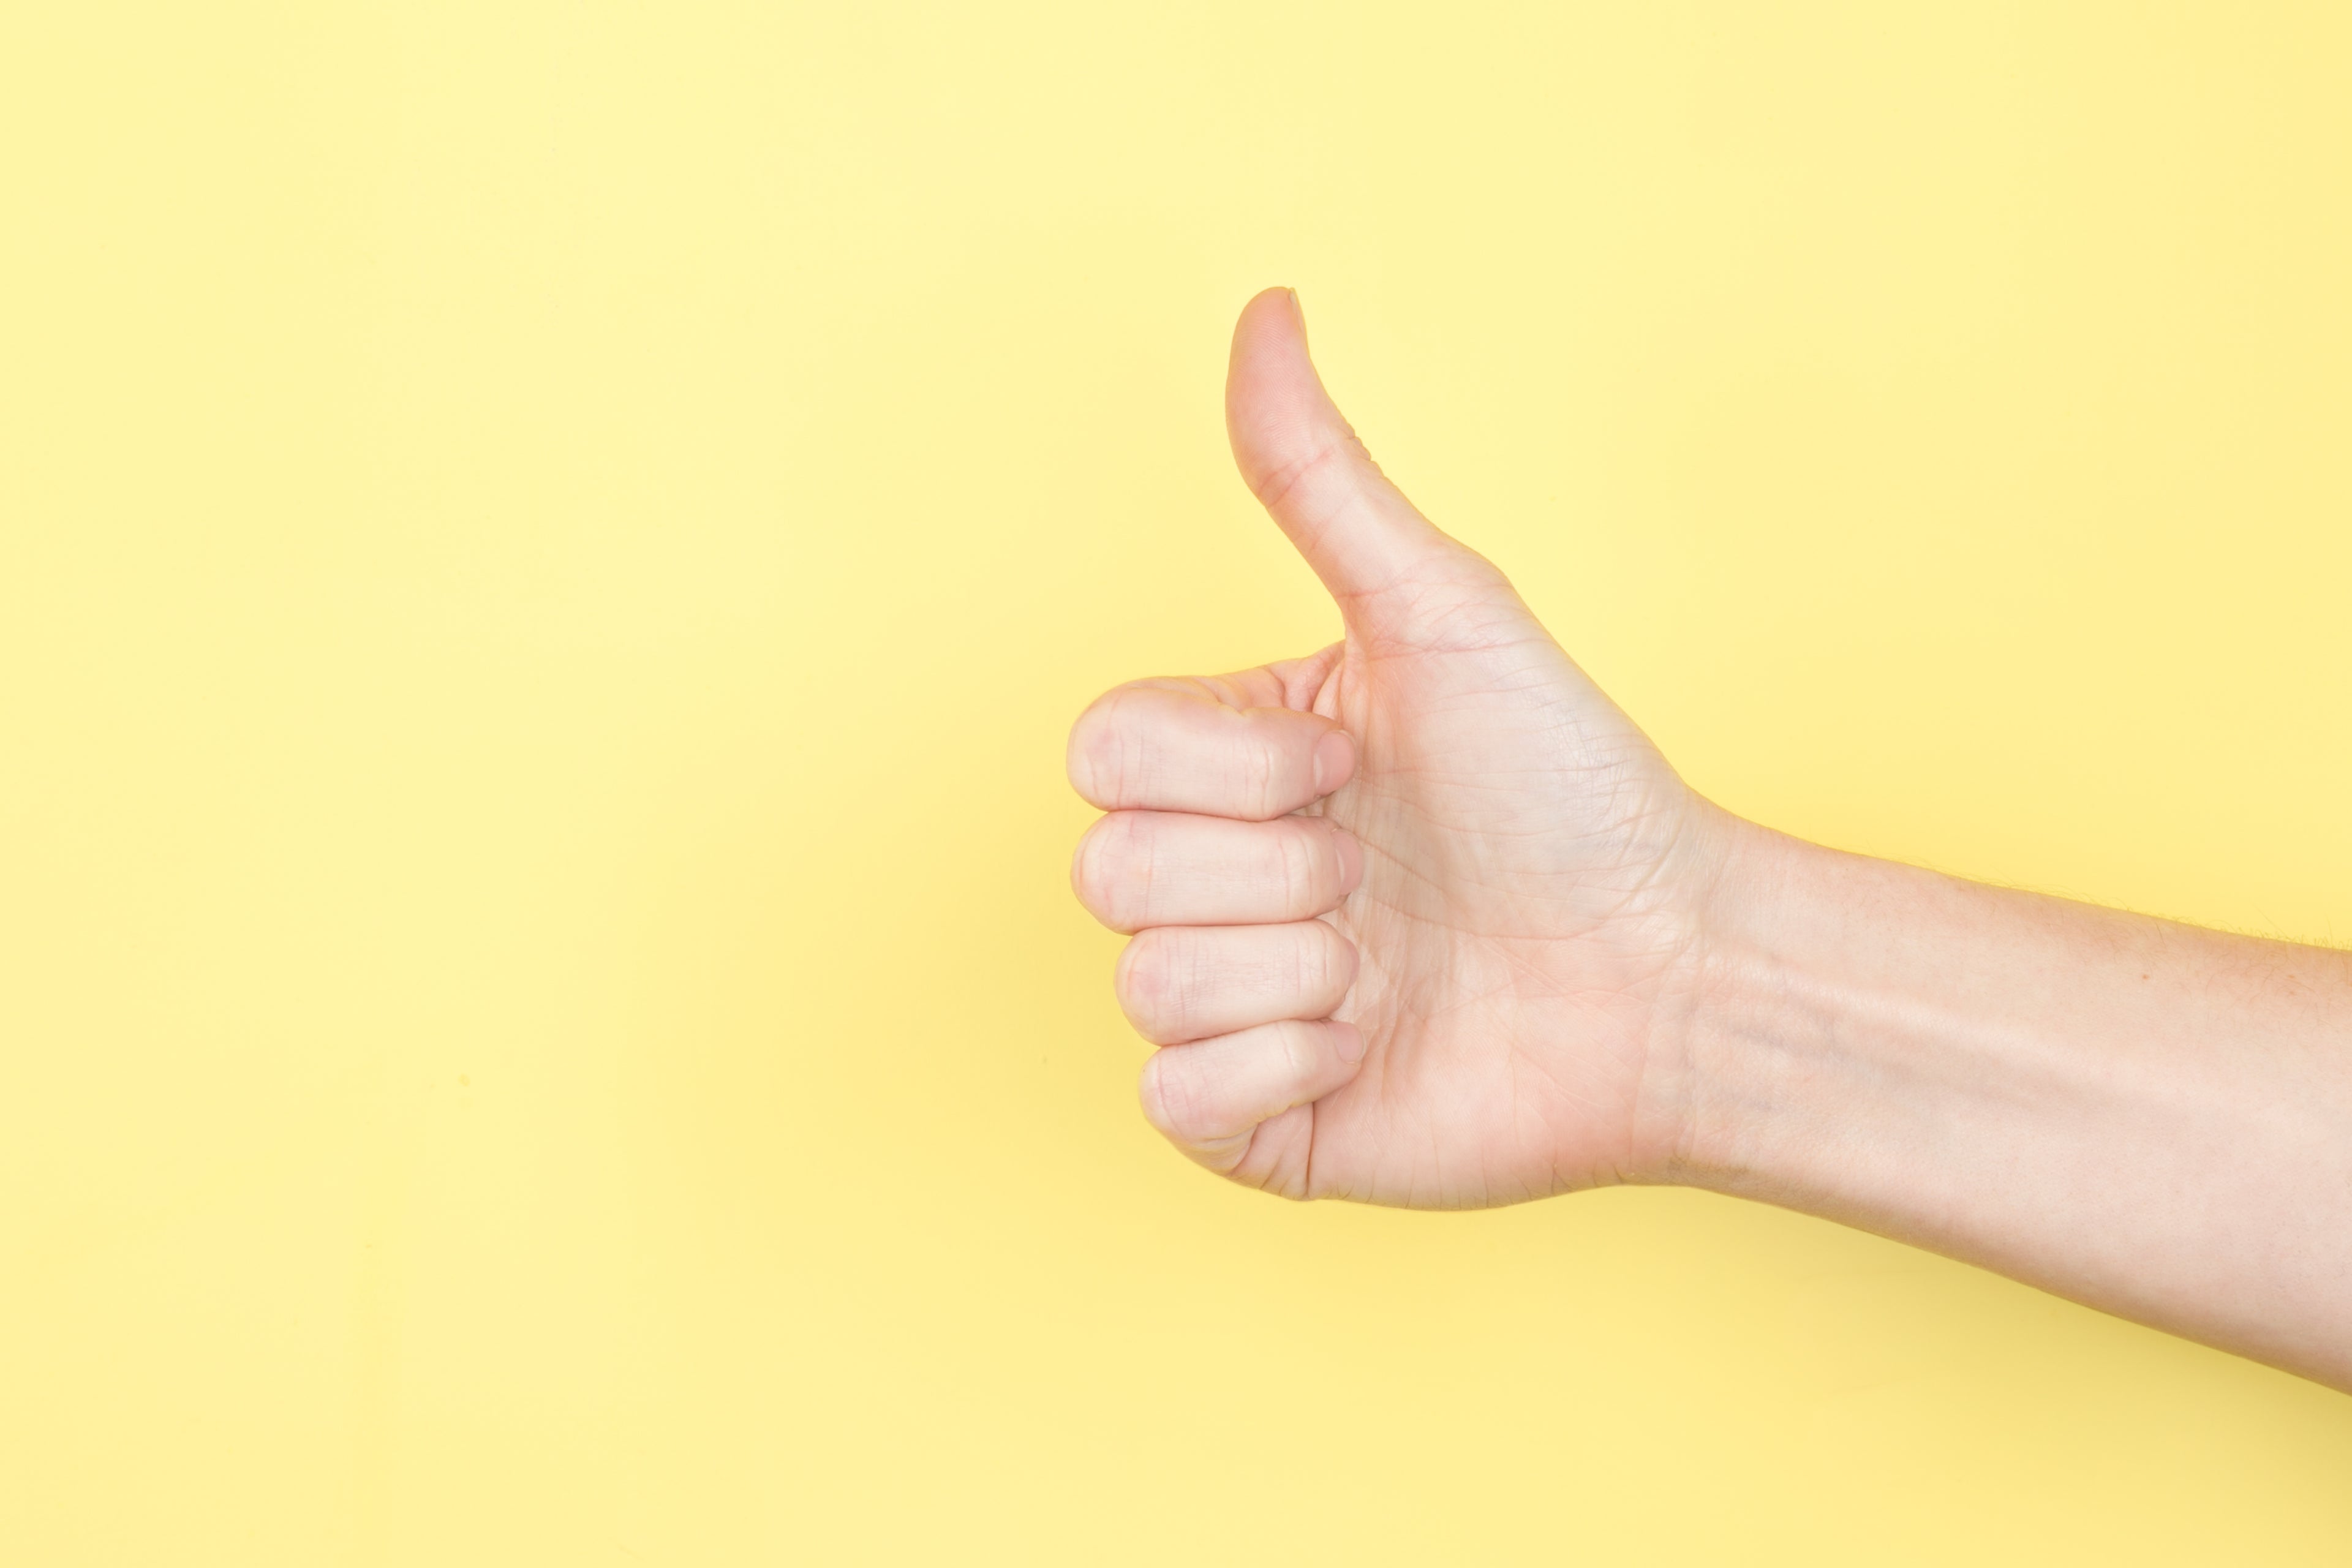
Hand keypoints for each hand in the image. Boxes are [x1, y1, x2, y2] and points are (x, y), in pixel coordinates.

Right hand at [1068, 289, 1741, 1203]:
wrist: (1674, 975)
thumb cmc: (1575, 791)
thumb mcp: (1443, 616)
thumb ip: (1323, 481)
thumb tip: (1264, 307)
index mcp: (1235, 763)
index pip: (1103, 752)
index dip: (1233, 766)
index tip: (1356, 767)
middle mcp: (1216, 877)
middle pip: (1112, 870)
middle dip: (1281, 871)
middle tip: (1388, 876)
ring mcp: (1229, 1002)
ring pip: (1145, 984)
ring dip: (1296, 973)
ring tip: (1391, 969)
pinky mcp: (1254, 1122)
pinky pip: (1178, 1097)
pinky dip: (1284, 1071)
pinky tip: (1372, 1049)